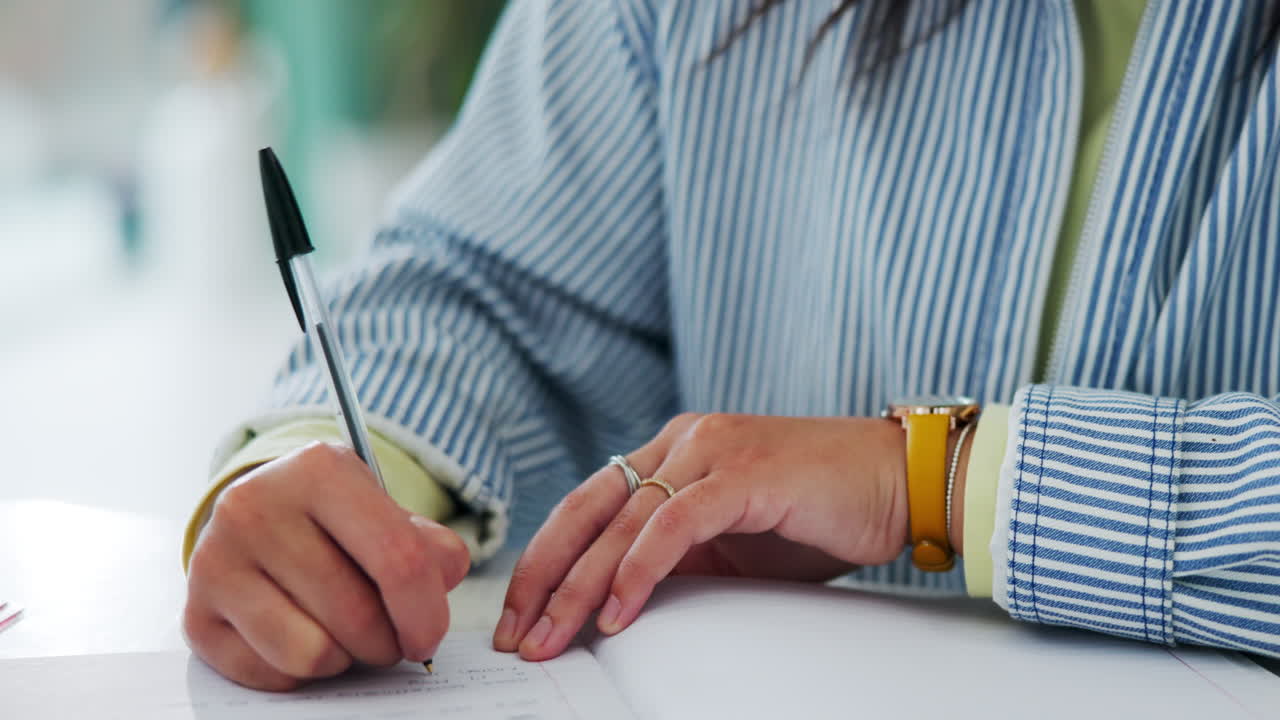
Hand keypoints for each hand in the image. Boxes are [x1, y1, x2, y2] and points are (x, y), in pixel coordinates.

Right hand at [183, 442, 469, 690]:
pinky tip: (303, 636)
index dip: (426, 613)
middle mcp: (256, 507)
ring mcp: (215, 561)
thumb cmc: (334, 522)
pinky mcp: (195, 615)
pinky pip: (272, 675)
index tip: (430, 637)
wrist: (257, 518)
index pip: (397, 558)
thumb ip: (429, 546)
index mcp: (318, 471)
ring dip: (345, 659)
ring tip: (345, 633)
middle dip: (388, 643)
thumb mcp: (385, 511)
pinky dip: (301, 673)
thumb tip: (445, 576)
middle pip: (356, 614)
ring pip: (313, 653)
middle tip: (389, 637)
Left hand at [493, 413, 910, 660]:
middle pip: (586, 510)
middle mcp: (682, 442)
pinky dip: (640, 569)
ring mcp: (710, 451)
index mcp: (674, 453)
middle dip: (543, 577)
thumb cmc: (821, 512)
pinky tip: (618, 613)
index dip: (548, 561)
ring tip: (553, 638)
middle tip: (516, 635)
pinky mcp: (742, 473)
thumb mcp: (734, 542)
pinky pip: (674, 523)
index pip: (589, 507)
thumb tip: (618, 604)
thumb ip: (680, 557)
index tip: (523, 616)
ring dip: (580, 586)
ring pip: (621, 521)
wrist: (900, 481)